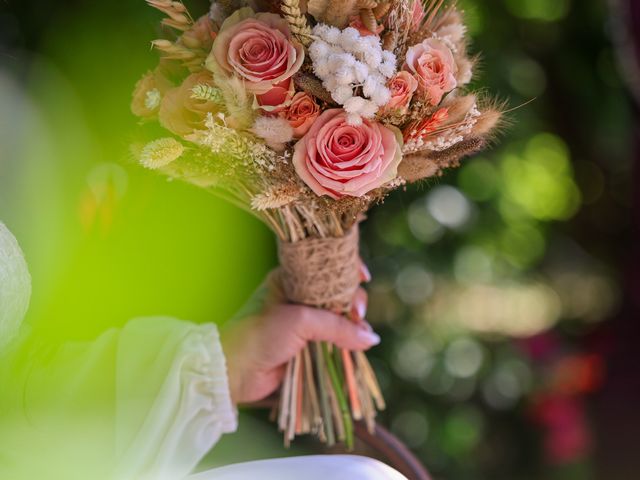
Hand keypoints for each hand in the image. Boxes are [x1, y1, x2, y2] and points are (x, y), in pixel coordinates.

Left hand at [221, 264, 377, 404]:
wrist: (235, 369)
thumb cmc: (260, 334)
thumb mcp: (300, 321)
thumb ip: (337, 326)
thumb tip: (370, 337)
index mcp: (290, 278)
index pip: (326, 265)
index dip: (347, 268)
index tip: (363, 276)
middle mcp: (299, 296)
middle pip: (338, 291)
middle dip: (353, 299)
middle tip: (357, 313)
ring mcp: (303, 321)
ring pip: (339, 316)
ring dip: (354, 323)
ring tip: (361, 333)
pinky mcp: (307, 344)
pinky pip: (335, 339)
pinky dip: (349, 341)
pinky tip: (360, 344)